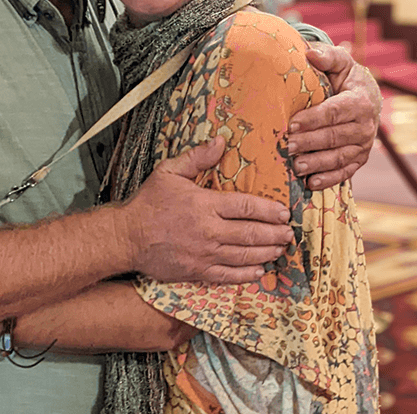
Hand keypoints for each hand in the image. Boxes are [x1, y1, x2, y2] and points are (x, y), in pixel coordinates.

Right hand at [120, 137, 292, 284]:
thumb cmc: (148, 203)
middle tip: (289, 232)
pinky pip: (229, 275)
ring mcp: (204, 254)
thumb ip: (197, 157)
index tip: (284, 212)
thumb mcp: (169, 172)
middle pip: (252, 233)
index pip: (246, 206)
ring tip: (280, 249)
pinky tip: (259, 271)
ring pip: (245, 255)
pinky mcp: (197, 271)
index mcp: (205, 204)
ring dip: (267, 252)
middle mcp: (209, 231)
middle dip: (275, 233)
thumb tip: (221, 141)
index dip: (269, 210)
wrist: (127, 236)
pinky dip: (247, 274)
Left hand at [288, 43, 381, 189]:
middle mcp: (366, 125)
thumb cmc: (345, 76)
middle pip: (335, 137)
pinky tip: (311, 183)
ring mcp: (364, 145)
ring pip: (339, 157)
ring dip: (317, 164)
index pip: (334, 112)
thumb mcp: (340, 61)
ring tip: (295, 166)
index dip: (313, 119)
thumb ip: (327, 56)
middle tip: (287, 146)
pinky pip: (346, 172)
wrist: (365, 94)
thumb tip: (310, 53)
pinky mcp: (360, 158)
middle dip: (310, 142)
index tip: (291, 123)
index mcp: (360, 101)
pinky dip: (329, 179)